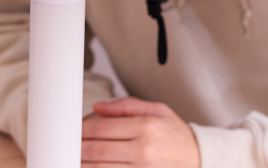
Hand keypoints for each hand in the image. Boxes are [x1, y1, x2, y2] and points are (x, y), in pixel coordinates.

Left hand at [81, 97, 199, 167]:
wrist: (199, 159)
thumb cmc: (176, 134)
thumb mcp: (157, 110)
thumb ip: (126, 106)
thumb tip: (98, 107)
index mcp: (146, 127)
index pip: (102, 128)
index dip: (82, 130)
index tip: (74, 130)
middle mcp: (144, 150)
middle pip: (98, 150)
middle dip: (78, 147)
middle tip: (68, 145)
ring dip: (83, 163)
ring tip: (74, 157)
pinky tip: (91, 167)